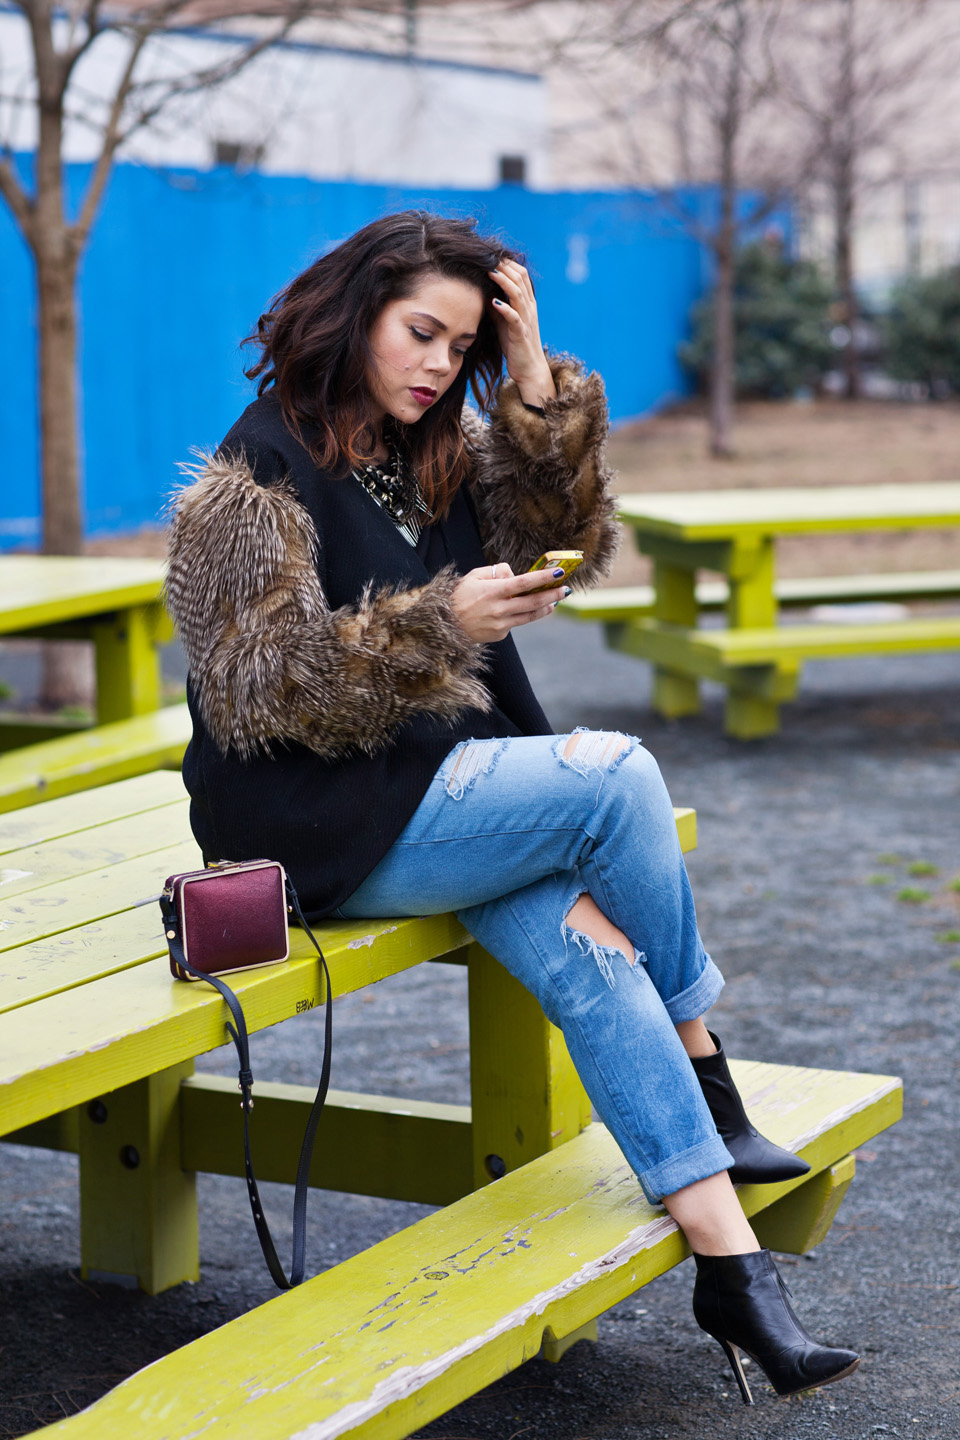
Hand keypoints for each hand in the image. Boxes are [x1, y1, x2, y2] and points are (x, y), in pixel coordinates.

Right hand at [451, 562, 567, 643]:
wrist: (443, 625)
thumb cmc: (458, 597)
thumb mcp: (473, 577)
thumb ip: (496, 572)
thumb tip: (514, 574)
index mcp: (493, 591)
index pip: (524, 583)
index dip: (543, 578)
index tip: (558, 573)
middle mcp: (499, 609)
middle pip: (533, 601)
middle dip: (552, 594)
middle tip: (566, 589)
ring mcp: (500, 624)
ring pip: (530, 616)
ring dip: (545, 608)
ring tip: (555, 602)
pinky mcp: (499, 635)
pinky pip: (515, 623)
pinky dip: (521, 615)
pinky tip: (523, 610)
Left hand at [489, 258, 556, 407]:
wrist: (529, 369)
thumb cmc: (515, 345)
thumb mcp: (504, 321)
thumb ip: (496, 306)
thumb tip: (482, 292)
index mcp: (527, 303)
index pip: (521, 275)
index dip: (507, 263)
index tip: (491, 255)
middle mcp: (529, 308)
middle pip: (520, 279)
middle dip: (504, 266)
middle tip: (487, 256)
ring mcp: (526, 320)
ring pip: (518, 294)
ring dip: (504, 281)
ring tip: (490, 271)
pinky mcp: (521, 334)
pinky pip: (515, 318)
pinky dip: (505, 308)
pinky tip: (494, 302)